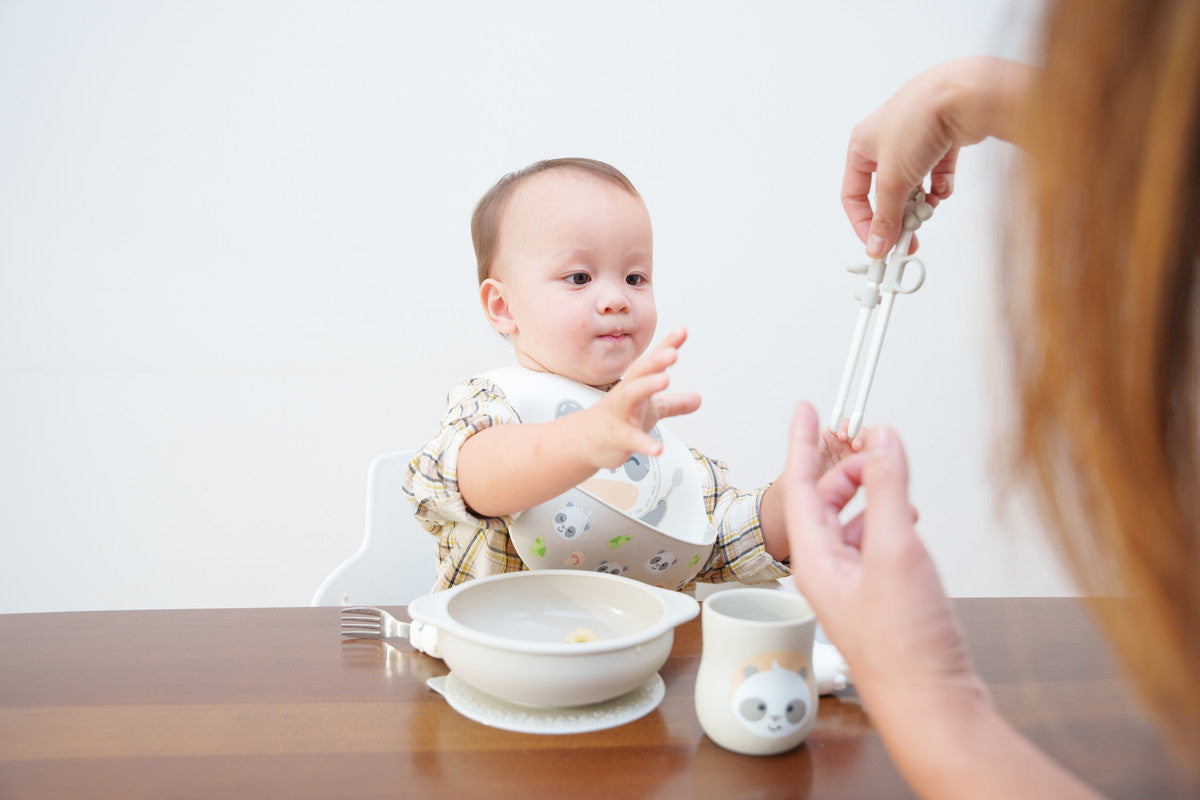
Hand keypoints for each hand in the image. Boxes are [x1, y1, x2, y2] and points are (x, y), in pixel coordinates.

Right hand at [582, 326, 700, 468]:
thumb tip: (698, 398)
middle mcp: (627, 394)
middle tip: (672, 353)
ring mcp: (619, 413)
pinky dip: (644, 443)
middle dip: (656, 361)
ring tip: (665, 379)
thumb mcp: (651, 411)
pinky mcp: (616, 436)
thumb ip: (674, 404)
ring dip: (647, 385)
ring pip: (631, 395)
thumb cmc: (619, 420)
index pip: (653, 362)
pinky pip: (630, 438)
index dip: (668, 346)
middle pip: (640, 372)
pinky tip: (658, 448)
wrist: (586, 440)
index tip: (683, 331)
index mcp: (637, 384)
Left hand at [781, 402, 983, 715]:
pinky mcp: (877, 596)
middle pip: (823, 501)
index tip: (804, 408)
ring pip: (850, 522)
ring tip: (897, 485)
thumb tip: (881, 438)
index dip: (801, 441)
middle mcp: (826, 570)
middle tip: (876, 449)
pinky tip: (907, 522)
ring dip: (870, 496)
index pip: (798, 484)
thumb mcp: (896, 551)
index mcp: (814, 558)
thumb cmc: (906, 645)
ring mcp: (851, 584)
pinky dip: (886, 523)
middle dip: (848, 470)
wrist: (931, 703)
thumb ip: (888, 489)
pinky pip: (871, 543)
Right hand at [843, 56, 1028, 257]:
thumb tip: (877, 245)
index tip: (878, 244)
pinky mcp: (942, 140)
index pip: (854, 194)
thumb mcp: (893, 179)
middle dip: (898, 216)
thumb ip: (885, 217)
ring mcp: (915, 140)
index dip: (864, 222)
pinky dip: (940, 186)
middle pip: (886, 192)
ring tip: (929, 210)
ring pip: (912, 185)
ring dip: (920, 203)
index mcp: (862, 145)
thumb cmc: (919, 121)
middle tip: (909, 238)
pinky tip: (944, 188)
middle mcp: (886, 141)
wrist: (965, 94)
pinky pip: (936, 174)